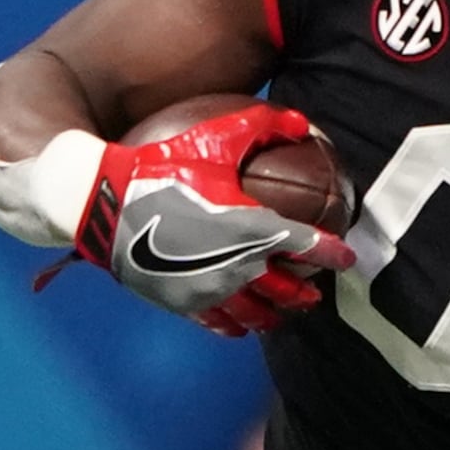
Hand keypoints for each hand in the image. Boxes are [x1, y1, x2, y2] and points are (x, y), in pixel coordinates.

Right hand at [74, 102, 353, 333]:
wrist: (102, 199)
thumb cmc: (160, 163)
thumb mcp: (213, 134)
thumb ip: (262, 125)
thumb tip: (302, 123)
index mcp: (249, 227)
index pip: (305, 246)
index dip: (332, 253)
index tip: (347, 257)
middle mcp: (235, 266)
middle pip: (286, 291)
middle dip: (306, 293)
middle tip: (316, 292)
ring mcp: (208, 290)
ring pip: (256, 316)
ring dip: (276, 315)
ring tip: (283, 313)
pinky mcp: (181, 303)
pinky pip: (219, 324)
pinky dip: (237, 326)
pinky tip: (243, 325)